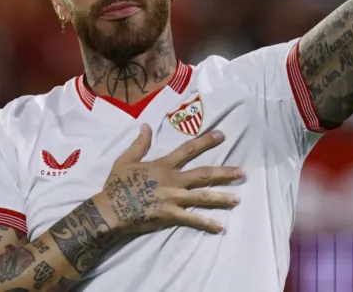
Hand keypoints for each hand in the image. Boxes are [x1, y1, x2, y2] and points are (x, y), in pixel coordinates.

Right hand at [94, 125, 242, 234]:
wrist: (110, 209)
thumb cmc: (116, 185)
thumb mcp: (125, 160)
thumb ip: (139, 144)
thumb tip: (146, 125)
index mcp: (163, 165)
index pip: (189, 149)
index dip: (206, 141)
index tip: (222, 135)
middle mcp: (173, 180)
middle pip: (204, 174)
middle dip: (224, 172)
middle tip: (243, 172)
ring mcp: (173, 198)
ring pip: (203, 196)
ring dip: (222, 197)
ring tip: (238, 199)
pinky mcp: (170, 215)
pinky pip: (192, 219)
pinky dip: (207, 223)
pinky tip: (221, 227)